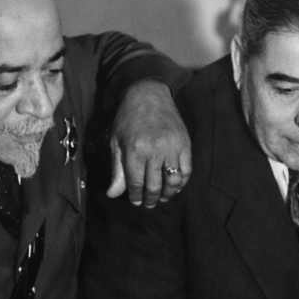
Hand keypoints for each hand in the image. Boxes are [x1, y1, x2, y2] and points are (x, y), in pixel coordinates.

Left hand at [107, 80, 191, 207]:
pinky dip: (181, 182)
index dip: (135, 196)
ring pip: (173, 182)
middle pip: (155, 186)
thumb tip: (112, 194)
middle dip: (151, 199)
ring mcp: (173, 147)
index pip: (136, 183)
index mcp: (135, 150)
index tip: (136, 201)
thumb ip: (117, 170)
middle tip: (149, 204)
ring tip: (162, 197)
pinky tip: (174, 186)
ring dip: (168, 194)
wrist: (148, 95)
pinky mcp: (185, 144)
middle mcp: (155, 150)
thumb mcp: (117, 142)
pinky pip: (186, 171)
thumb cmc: (128, 119)